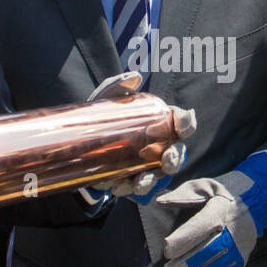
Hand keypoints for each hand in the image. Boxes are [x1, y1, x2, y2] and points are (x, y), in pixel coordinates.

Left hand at [84, 72, 194, 202]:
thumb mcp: (109, 97)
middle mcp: (159, 145)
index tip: (183, 126)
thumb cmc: (104, 114)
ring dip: (150, 181)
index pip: (182, 123)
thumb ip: (119, 85)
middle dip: (174, 159)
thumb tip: (135, 78)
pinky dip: (125, 189)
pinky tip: (116, 187)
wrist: (79, 136)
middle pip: (176, 155)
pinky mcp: (128, 177)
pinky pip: (131, 187)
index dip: (187, 123)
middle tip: (167, 160)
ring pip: (156, 176)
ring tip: (139, 183)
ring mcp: (145, 164)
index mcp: (161, 122)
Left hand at [157, 150, 266, 266]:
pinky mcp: (243, 257)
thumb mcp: (205, 186)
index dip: (180, 241)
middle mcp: (230, 230)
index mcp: (218, 210)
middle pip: (205, 252)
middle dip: (184, 266)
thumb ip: (182, 194)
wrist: (259, 199)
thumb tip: (160, 200)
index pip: (198, 228)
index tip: (167, 250)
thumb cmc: (225, 193)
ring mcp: (238, 246)